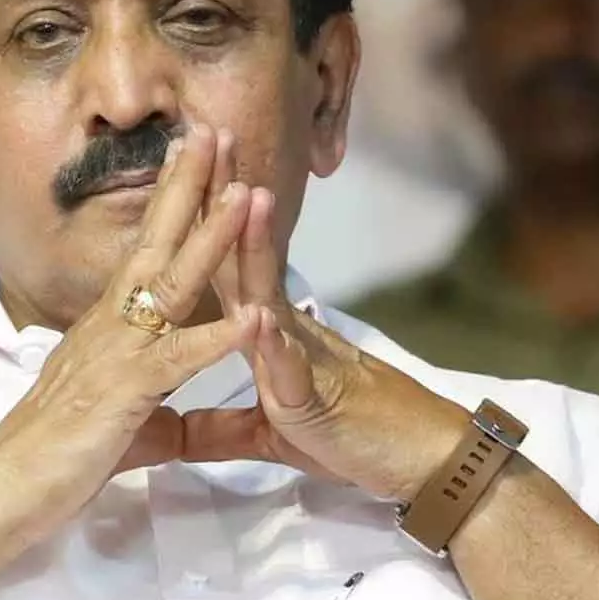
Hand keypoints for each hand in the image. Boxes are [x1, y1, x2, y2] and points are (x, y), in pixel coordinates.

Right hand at [0, 123, 259, 551]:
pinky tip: (252, 317)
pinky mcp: (123, 393)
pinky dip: (216, 338)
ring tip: (247, 195)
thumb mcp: (119, 426)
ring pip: (172, 285)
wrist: (3, 492)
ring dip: (211, 238)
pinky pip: (177, 360)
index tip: (198, 156)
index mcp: (110, 326)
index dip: (173, 202)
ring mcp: (116, 353)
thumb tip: (178, 416)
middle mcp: (112, 325)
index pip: (146, 249)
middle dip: (189, 186)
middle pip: (156, 241)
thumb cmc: (53, 459)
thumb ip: (155, 412)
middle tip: (216, 129)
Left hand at [191, 136, 468, 501]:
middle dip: (222, 200)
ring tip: (243, 195)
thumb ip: (220, 429)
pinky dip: (275, 345)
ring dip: (256, 248)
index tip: (177, 166)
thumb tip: (176, 430)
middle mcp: (281, 332)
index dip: (200, 219)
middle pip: (244, 258)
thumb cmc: (352, 438)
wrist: (422, 464)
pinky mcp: (314, 401)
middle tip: (207, 136)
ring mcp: (301, 360)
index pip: (226, 265)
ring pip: (270, 297)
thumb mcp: (270, 436)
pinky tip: (261, 317)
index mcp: (265, 334)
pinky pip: (291, 371)